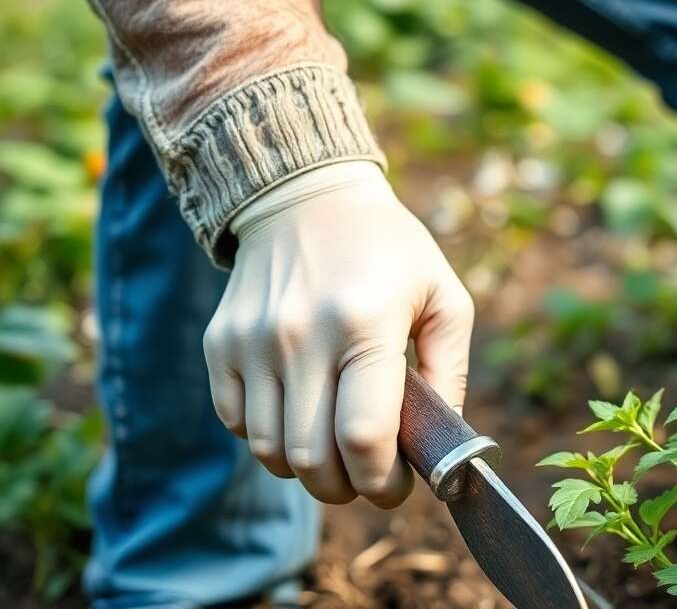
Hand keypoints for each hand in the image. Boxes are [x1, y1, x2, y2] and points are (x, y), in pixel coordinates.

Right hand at [203, 161, 473, 506]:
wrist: (306, 195)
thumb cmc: (390, 250)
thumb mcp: (443, 297)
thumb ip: (449, 372)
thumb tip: (442, 444)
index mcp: (364, 323)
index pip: (363, 437)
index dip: (382, 481)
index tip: (398, 487)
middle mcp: (300, 335)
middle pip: (312, 456)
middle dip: (346, 487)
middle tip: (368, 479)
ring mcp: (252, 341)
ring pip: (270, 449)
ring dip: (306, 468)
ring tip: (335, 451)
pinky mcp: (220, 344)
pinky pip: (237, 422)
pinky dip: (268, 438)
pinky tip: (299, 416)